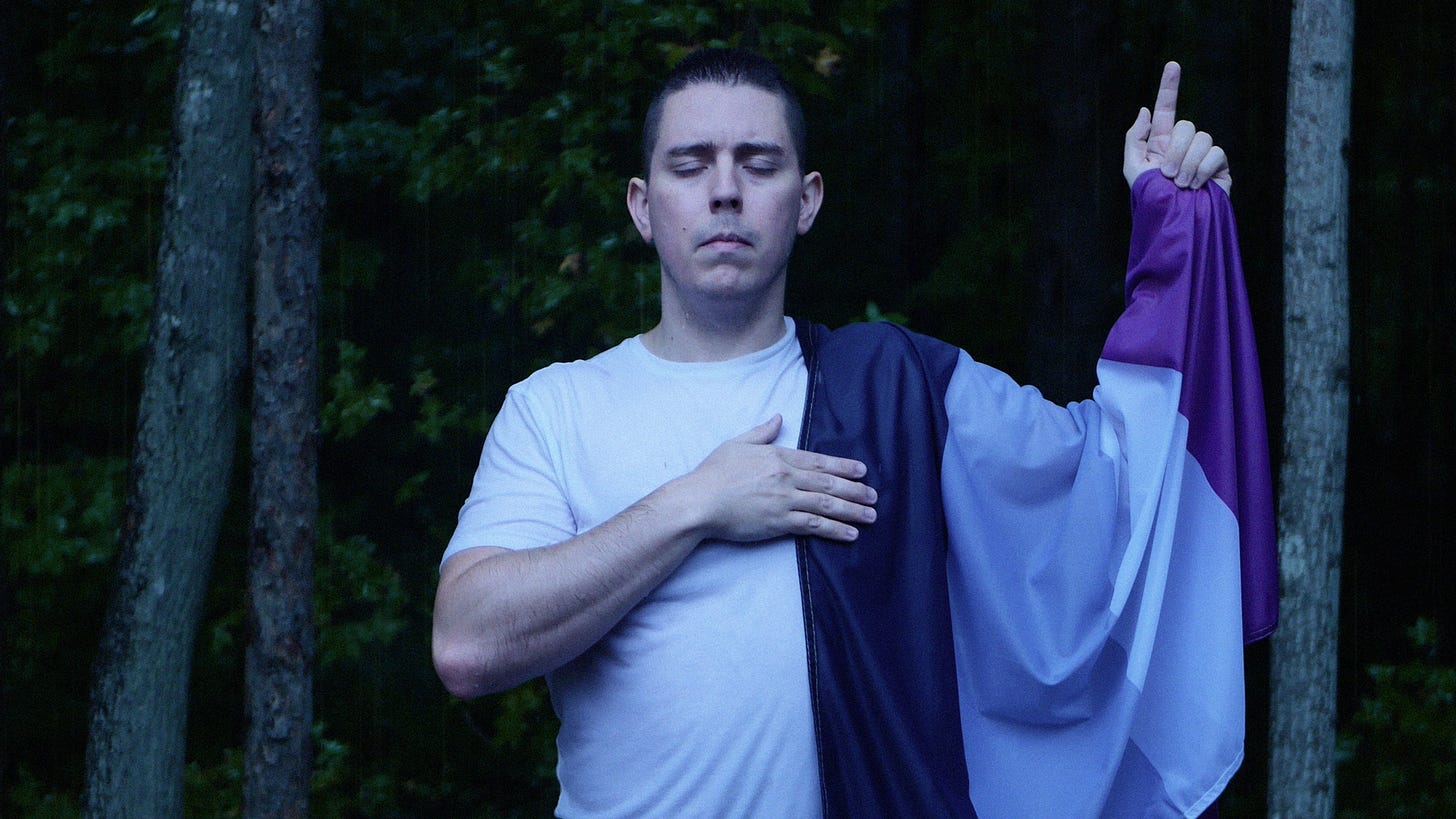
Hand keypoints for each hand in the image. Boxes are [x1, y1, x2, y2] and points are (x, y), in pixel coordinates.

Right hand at [677, 415, 877, 542]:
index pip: (819, 461)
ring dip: (852, 511)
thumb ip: (761, 432)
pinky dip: (834, 529)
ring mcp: (784, 500)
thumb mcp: (737, 444)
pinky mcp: (779, 522)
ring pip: (827, 504)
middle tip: (874, 497)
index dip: (843, 467)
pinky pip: (814, 525)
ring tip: (870, 516)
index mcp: (778, 456)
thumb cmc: (713, 473)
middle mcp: (786, 477)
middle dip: (855, 490)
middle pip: (829, 483)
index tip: (862, 471)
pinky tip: (850, 533)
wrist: (699, 502)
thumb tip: (779, 418)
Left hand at [1123, 62, 1231, 193]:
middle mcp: (1184, 144)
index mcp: (1161, 141)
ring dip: (1187, 165)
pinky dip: (1202, 170)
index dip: (1169, 86)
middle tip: (1168, 176)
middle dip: (1175, 152)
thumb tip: (1145, 110)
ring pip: (1201, 138)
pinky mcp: (1220, 166)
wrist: (1172, 221)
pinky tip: (1196, 186)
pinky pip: (1215, 153)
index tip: (1172, 65)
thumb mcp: (1133, 168)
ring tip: (1181, 185)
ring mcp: (1203, 154)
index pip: (1166, 109)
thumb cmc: (1150, 198)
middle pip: (1186, 126)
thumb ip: (1135, 138)